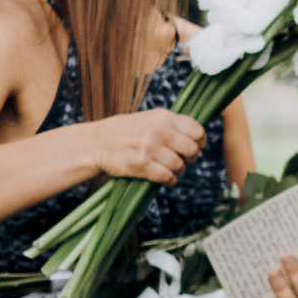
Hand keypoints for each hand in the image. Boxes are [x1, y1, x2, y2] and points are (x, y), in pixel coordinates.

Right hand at [91, 110, 205, 184]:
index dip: (200, 142)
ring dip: (179, 171)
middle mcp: (159, 131)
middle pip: (192, 150)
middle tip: (184, 161)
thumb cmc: (126, 132)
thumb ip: (172, 125)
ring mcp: (149, 148)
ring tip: (171, 170)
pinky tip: (165, 179)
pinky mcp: (141, 164)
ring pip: (180, 165)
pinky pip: (167, 177)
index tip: (196, 147)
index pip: (197, 131)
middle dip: (191, 158)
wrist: (97, 142)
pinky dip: (170, 181)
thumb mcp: (150, 119)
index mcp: (163, 117)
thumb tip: (198, 138)